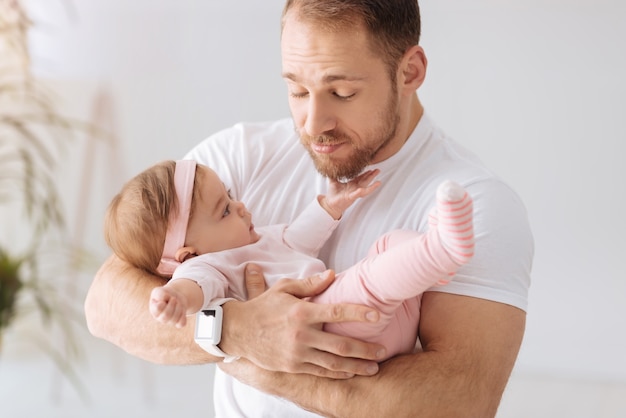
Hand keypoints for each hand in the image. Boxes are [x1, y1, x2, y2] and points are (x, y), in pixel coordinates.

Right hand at [149, 286, 187, 327]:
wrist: (174, 296)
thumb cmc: (165, 294)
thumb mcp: (160, 290)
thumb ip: (159, 294)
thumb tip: (163, 300)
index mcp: (154, 310)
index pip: (158, 309)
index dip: (164, 301)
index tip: (166, 296)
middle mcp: (160, 318)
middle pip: (166, 315)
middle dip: (172, 305)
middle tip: (174, 299)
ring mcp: (169, 321)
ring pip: (175, 319)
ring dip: (179, 308)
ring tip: (178, 302)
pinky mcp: (177, 323)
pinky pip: (181, 324)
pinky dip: (183, 316)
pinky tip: (182, 309)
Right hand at [220, 265, 385, 378]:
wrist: (237, 331)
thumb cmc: (262, 306)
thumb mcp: (284, 289)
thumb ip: (310, 284)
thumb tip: (333, 275)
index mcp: (301, 313)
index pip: (336, 313)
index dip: (358, 314)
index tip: (376, 316)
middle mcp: (301, 335)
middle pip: (340, 344)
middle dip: (365, 349)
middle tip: (383, 350)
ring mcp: (297, 353)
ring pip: (334, 363)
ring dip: (357, 366)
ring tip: (375, 367)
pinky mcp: (293, 366)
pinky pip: (320, 372)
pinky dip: (338, 373)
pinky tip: (351, 373)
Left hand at [321, 169, 380, 218]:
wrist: (329, 204)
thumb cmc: (332, 195)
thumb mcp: (333, 182)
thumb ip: (333, 176)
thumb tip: (330, 169)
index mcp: (351, 185)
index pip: (360, 178)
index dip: (365, 174)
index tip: (371, 169)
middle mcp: (354, 189)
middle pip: (364, 181)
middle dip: (371, 176)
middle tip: (378, 170)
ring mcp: (353, 193)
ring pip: (364, 188)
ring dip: (371, 186)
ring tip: (378, 182)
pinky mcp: (349, 197)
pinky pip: (356, 194)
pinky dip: (359, 192)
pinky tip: (362, 189)